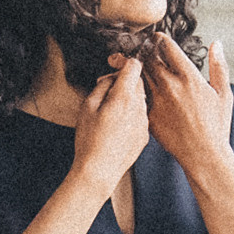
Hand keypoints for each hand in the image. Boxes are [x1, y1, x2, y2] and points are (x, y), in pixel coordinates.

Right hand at [70, 56, 148, 203]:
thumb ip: (102, 86)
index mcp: (124, 97)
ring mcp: (144, 122)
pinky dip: (131, 115)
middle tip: (107, 89)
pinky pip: (141, 116)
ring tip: (110, 110)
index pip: (134, 66)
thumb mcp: (87, 107)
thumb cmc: (89, 141)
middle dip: (124, 81)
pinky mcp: (146, 135)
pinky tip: (117, 125)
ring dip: (128, 98)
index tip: (115, 64)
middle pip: (139, 82)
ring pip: (140, 100)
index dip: (123, 62)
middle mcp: (139, 108)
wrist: (99, 171)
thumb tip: (111, 78)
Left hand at [144, 34, 233, 181]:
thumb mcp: (224, 93)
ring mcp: (157, 101)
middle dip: (144, 50)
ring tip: (134, 65)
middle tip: (142, 49)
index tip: (157, 39)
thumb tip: (217, 44)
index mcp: (190, 77)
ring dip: (136, 68)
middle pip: (148, 57)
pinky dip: (134, 89)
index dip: (159, 39)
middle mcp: (171, 86)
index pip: (166, 46)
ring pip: (139, 75)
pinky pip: (137, 96)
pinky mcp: (148, 115)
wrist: (204, 154)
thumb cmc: (217, 126)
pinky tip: (134, 89)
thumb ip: (219, 66)